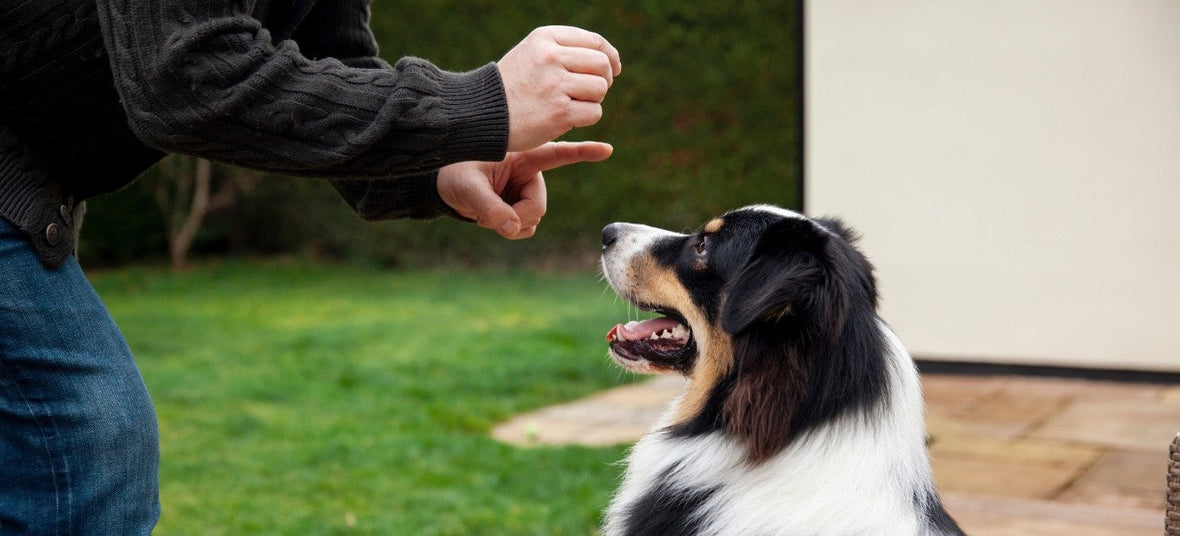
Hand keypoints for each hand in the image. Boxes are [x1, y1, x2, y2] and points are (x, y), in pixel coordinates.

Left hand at [437, 141, 613, 238]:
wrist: (442, 186)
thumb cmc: (453, 173)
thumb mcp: (466, 187)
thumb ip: (488, 207)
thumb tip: (512, 228)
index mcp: (522, 155)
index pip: (557, 153)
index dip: (583, 152)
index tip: (608, 150)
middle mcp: (529, 173)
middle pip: (538, 205)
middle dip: (517, 217)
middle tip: (489, 218)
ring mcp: (525, 191)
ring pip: (533, 219)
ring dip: (510, 224)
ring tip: (484, 212)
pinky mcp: (519, 207)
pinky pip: (525, 227)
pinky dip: (509, 229)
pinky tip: (490, 219)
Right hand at [497, 26, 621, 151]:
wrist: (482, 114)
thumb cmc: (512, 86)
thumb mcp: (532, 53)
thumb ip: (564, 49)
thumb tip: (609, 59)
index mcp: (545, 38)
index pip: (595, 42)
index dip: (610, 57)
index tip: (613, 69)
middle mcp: (550, 57)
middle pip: (602, 64)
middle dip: (604, 80)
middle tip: (591, 92)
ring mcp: (554, 84)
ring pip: (600, 88)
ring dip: (593, 100)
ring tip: (572, 104)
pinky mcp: (559, 112)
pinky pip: (594, 112)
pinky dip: (586, 118)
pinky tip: (568, 118)